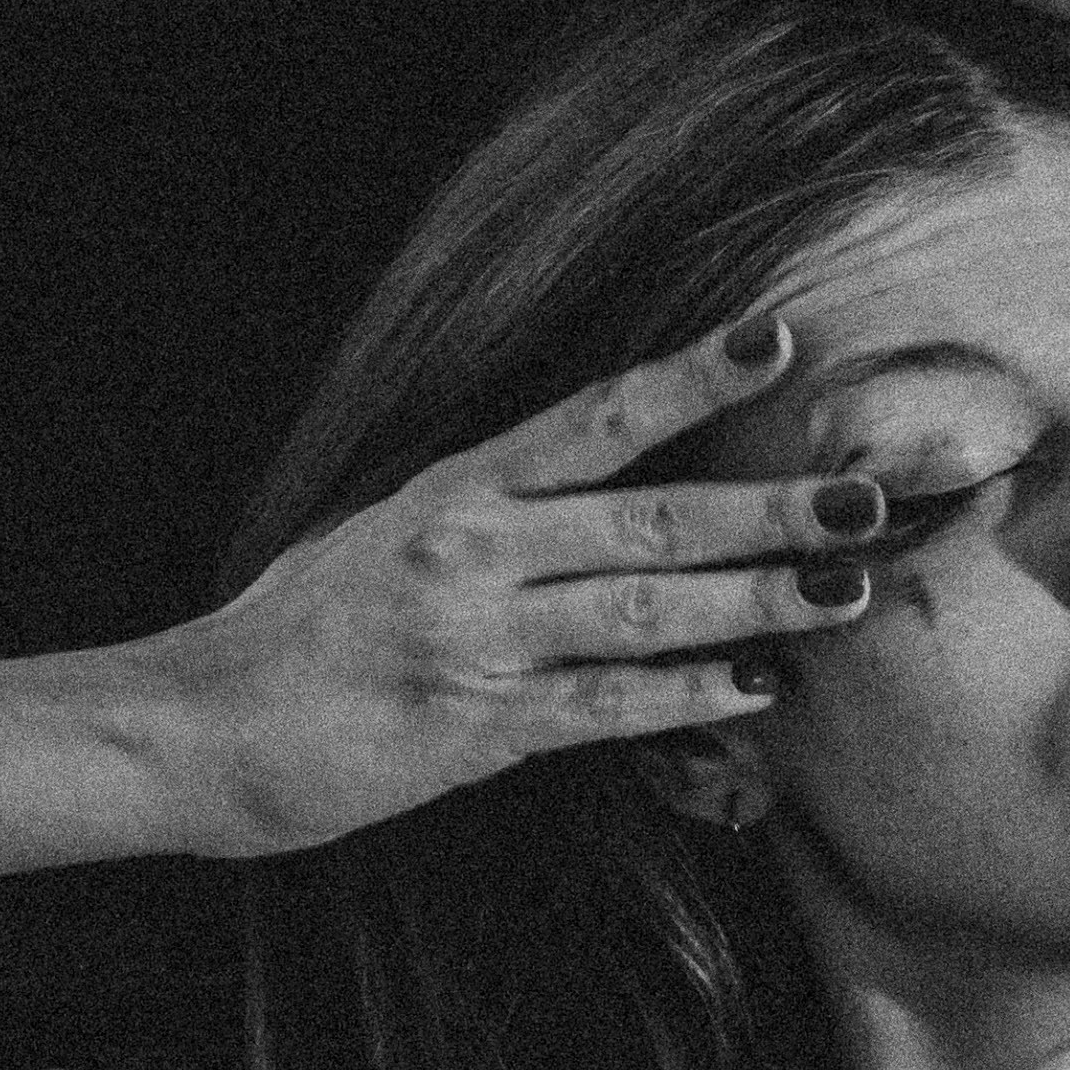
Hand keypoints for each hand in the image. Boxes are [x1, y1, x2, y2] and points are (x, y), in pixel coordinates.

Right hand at [149, 313, 884, 856]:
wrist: (201, 727)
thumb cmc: (300, 630)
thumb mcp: (385, 534)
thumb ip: (489, 510)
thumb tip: (592, 480)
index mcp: (456, 489)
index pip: (596, 415)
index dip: (692, 377)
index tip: (780, 342)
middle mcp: (473, 551)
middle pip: (649, 517)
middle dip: (767, 508)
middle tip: (868, 496)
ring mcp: (478, 638)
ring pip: (644, 610)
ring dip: (754, 602)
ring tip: (847, 592)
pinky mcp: (478, 726)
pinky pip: (605, 707)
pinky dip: (686, 696)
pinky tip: (760, 689)